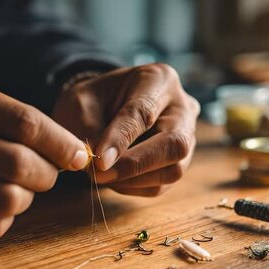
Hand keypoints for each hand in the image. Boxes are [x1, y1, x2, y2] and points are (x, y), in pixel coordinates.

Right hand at [0, 71, 88, 238]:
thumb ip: (10, 117)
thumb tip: (71, 151)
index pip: (23, 122)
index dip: (61, 142)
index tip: (79, 154)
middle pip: (18, 164)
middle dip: (48, 173)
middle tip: (49, 173)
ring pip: (7, 201)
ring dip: (28, 198)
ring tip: (20, 188)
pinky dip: (6, 218)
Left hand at [52, 63, 198, 196]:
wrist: (102, 108)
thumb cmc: (93, 101)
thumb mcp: (81, 104)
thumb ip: (91, 131)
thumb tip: (101, 166)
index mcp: (159, 80)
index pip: (144, 112)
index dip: (121, 139)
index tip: (99, 160)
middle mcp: (182, 108)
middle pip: (175, 144)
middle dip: (136, 164)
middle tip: (100, 174)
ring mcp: (186, 138)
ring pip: (173, 170)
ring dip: (133, 180)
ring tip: (101, 175)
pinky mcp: (179, 163)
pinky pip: (161, 185)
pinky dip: (133, 187)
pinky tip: (113, 178)